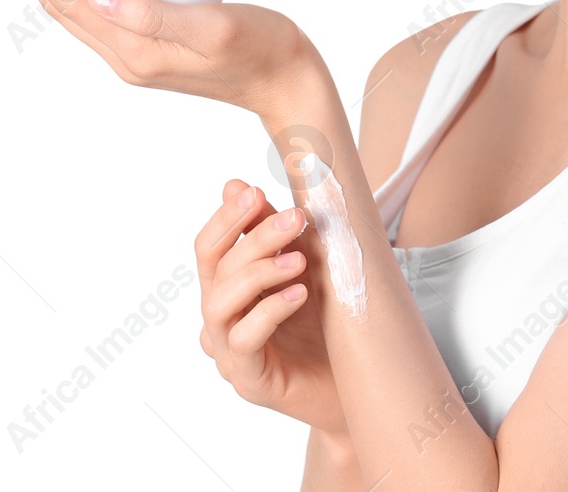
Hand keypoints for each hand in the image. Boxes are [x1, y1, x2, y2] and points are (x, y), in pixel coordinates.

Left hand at [0, 0, 307, 109]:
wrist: (288, 81)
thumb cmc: (262, 50)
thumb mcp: (215, 27)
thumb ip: (157, 15)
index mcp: (134, 53)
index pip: (63, 0)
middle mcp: (126, 57)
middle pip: (58, 4)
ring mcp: (136, 54)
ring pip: (75, 9)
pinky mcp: (150, 46)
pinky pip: (99, 13)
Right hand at [195, 177, 345, 437]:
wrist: (358, 384)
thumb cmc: (327, 325)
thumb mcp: (304, 267)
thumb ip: (274, 232)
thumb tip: (234, 184)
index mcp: (228, 289)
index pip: (209, 247)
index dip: (227, 218)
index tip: (255, 191)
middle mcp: (221, 319)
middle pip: (217, 269)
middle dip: (256, 237)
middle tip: (295, 218)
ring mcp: (229, 352)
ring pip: (220, 303)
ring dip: (260, 272)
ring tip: (300, 259)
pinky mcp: (249, 380)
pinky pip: (245, 341)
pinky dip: (270, 311)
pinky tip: (299, 294)